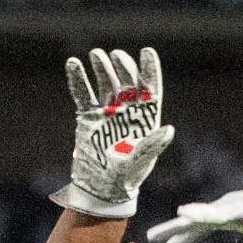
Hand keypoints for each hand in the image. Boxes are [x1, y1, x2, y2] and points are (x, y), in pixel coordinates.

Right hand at [53, 46, 174, 220]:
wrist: (99, 191)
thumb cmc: (125, 180)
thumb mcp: (139, 162)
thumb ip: (152, 144)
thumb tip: (168, 129)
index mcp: (144, 120)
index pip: (150, 90)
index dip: (149, 70)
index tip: (147, 51)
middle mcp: (127, 112)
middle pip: (127, 82)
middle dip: (123, 67)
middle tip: (116, 57)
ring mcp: (107, 113)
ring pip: (106, 83)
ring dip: (102, 68)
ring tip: (96, 55)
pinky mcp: (88, 117)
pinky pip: (83, 94)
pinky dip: (78, 79)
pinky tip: (74, 64)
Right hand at [141, 174, 242, 242]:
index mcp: (236, 208)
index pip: (214, 212)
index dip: (199, 213)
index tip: (182, 212)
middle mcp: (224, 208)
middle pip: (193, 220)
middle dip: (172, 229)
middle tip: (150, 238)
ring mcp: (221, 214)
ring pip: (191, 228)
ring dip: (173, 241)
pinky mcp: (222, 221)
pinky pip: (197, 233)